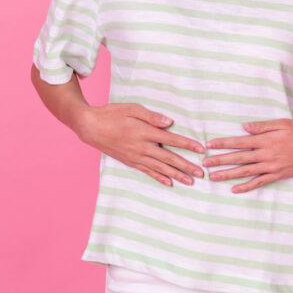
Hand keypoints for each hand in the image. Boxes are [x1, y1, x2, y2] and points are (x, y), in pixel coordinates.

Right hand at [76, 103, 205, 186]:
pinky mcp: (130, 162)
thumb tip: (170, 123)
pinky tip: (169, 183)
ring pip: (160, 168)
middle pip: (169, 158)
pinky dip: (159, 177)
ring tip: (190, 182)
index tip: (201, 149)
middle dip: (186, 166)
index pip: (171, 140)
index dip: (187, 145)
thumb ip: (152, 116)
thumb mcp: (132, 109)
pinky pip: (147, 172)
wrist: (90, 127)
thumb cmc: (112, 114)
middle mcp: (142, 147)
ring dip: (176, 175)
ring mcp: (136, 157)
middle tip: (201, 173)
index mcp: (144, 132)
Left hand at [203, 119, 292, 193]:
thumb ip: (263, 126)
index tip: (209, 145)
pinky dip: (246, 186)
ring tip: (213, 177)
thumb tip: (244, 127)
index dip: (223, 143)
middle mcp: (266, 155)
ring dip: (228, 174)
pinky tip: (235, 189)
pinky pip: (259, 182)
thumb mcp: (284, 123)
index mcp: (266, 140)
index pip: (239, 142)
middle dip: (219, 160)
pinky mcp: (278, 175)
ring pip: (245, 172)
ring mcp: (272, 167)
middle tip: (204, 164)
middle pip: (238, 158)